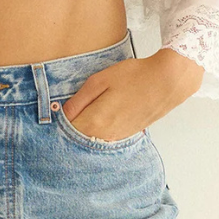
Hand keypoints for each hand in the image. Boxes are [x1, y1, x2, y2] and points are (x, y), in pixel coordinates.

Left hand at [61, 49, 202, 141]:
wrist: (168, 82)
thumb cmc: (135, 76)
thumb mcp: (101, 80)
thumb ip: (79, 100)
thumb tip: (62, 113)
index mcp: (95, 120)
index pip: (67, 131)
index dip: (57, 125)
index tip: (50, 118)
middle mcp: (106, 134)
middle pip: (79, 139)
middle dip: (68, 132)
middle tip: (62, 121)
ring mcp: (119, 136)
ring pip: (93, 141)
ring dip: (84, 134)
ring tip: (79, 121)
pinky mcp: (129, 134)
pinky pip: (107, 139)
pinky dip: (99, 134)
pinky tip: (98, 123)